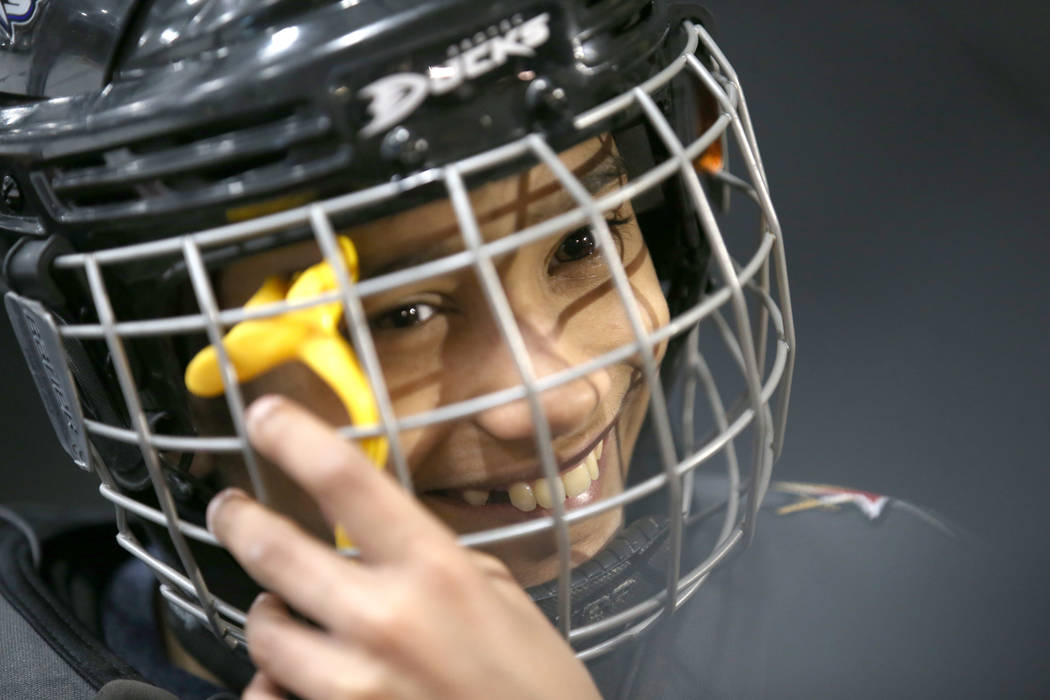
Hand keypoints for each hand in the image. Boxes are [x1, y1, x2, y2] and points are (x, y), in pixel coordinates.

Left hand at [207, 395, 601, 699]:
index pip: (346, 482)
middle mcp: (386, 621)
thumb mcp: (500, 593)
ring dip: (269, 611)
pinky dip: (271, 683)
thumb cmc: (535, 679)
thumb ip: (435, 558)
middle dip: (240, 522)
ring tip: (286, 608)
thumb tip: (380, 539)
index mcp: (435, 570)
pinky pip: (265, 697)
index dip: (293, 437)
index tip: (263, 417)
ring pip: (263, 628)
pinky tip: (288, 677)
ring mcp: (354, 685)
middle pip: (275, 551)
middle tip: (231, 510)